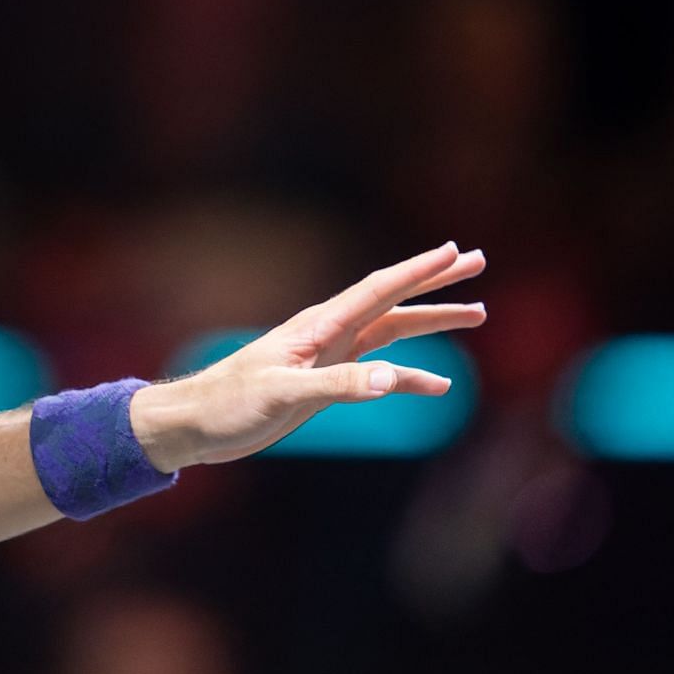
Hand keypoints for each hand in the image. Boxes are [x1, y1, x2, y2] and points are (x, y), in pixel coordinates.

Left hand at [131, 242, 487, 470]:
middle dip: (435, 281)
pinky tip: (439, 386)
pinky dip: (411, 376)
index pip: (378, 291)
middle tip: (477, 261)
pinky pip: (379, 372)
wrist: (196, 423)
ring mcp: (328, 356)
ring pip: (392, 331)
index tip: (454, 250)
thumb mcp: (283, 395)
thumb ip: (337, 386)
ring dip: (432, 322)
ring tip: (477, 313)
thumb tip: (390, 380)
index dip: (418, 271)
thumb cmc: (229, 404)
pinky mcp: (325, 382)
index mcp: (318, 327)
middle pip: (392, 300)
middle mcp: (328, 333)